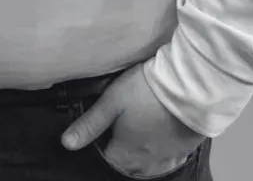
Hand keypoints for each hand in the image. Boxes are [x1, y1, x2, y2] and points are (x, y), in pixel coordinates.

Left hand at [61, 63, 203, 177]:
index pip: (109, 158)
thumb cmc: (144, 91)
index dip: (105, 143)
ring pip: (150, 167)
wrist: (186, 86)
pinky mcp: (185, 149)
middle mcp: (147, 162)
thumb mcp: (111, 101)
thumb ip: (90, 124)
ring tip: (140, 136)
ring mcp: (168, 157)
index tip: (107, 128)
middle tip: (123, 130)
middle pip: (129, 167)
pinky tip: (162, 139)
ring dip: (142, 156)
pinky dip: (162, 154)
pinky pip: (170, 160)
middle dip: (123, 153)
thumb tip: (66, 143)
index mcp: (126, 152)